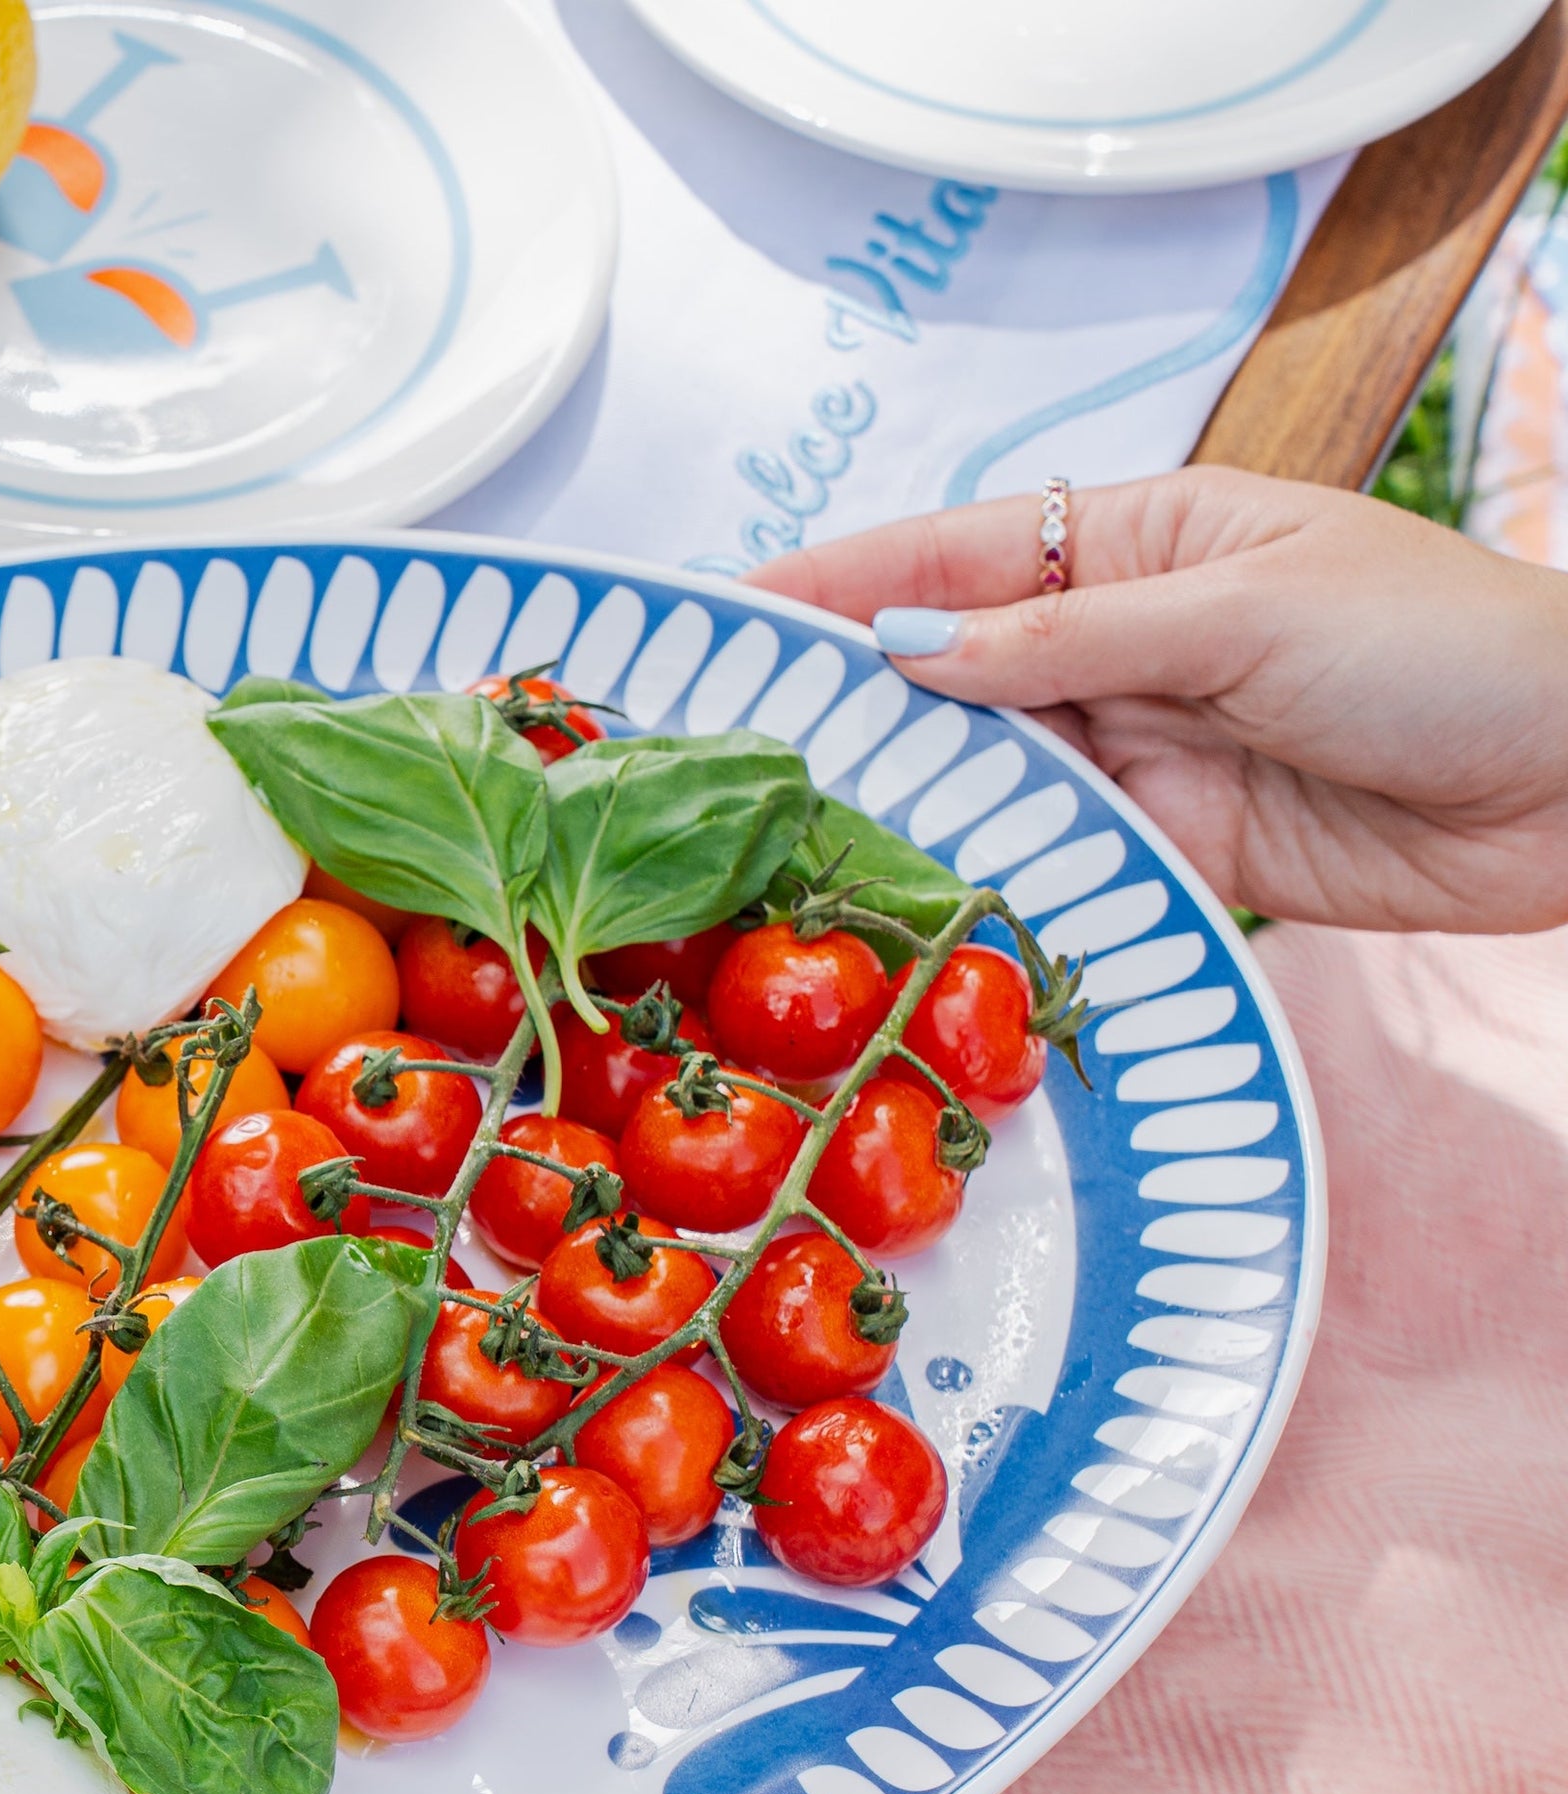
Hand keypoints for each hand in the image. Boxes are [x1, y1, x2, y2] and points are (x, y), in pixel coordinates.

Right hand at [747, 467, 1567, 934]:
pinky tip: (903, 882)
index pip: (952, 554)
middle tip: (716, 736)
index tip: (722, 610)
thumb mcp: (1250, 613)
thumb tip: (911, 649)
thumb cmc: (1449, 650)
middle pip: (945, 668)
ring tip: (782, 820)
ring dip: (898, 791)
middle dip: (839, 695)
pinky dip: (978, 867)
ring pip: (982, 766)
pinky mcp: (1168, 843)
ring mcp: (1141, 745)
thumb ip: (1073, 639)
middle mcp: (1123, 638)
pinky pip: (1045, 852)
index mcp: (1141, 538)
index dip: (834, 581)